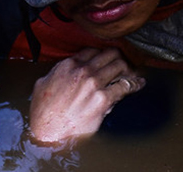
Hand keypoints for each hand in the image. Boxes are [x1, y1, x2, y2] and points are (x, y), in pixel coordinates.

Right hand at [28, 48, 144, 143]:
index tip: (107, 60)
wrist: (47, 131)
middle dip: (118, 58)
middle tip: (124, 65)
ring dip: (128, 70)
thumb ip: (56, 73)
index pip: (93, 50)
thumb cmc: (43, 112)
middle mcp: (82, 70)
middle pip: (110, 54)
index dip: (102, 54)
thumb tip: (63, 71)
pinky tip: (139, 84)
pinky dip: (135, 84)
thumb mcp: (43, 84)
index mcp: (68, 65)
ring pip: (120, 65)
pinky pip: (125, 86)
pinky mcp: (102, 100)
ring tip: (133, 74)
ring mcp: (93, 84)